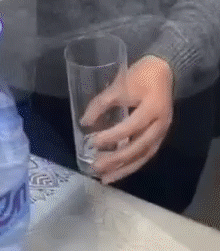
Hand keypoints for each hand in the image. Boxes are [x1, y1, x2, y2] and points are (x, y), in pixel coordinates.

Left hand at [80, 55, 173, 184]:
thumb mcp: (120, 84)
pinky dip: (131, 164)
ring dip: (124, 168)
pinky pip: (145, 154)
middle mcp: (160, 125)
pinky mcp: (158, 137)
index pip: (131, 126)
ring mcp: (161, 133)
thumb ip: (101, 103)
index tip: (93, 141)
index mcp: (152, 109)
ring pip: (143, 156)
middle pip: (139, 148)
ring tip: (106, 179)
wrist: (165, 71)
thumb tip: (84, 123)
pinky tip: (117, 171)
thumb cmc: (141, 76)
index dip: (112, 136)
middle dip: (117, 160)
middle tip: (96, 167)